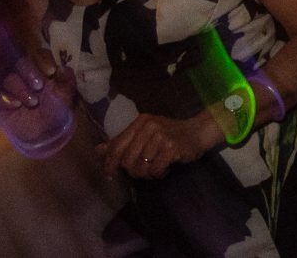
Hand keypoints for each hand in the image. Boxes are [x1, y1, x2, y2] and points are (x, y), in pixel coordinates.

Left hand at [99, 110, 223, 180]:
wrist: (198, 132)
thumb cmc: (170, 134)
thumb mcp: (144, 134)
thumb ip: (122, 142)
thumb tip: (98, 150)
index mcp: (140, 122)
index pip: (117, 146)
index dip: (110, 163)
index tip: (109, 174)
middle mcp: (149, 127)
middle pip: (127, 160)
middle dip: (134, 170)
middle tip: (145, 169)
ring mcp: (161, 136)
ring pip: (141, 168)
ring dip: (148, 173)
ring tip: (157, 167)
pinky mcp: (171, 147)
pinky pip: (154, 170)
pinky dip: (158, 173)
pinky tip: (165, 168)